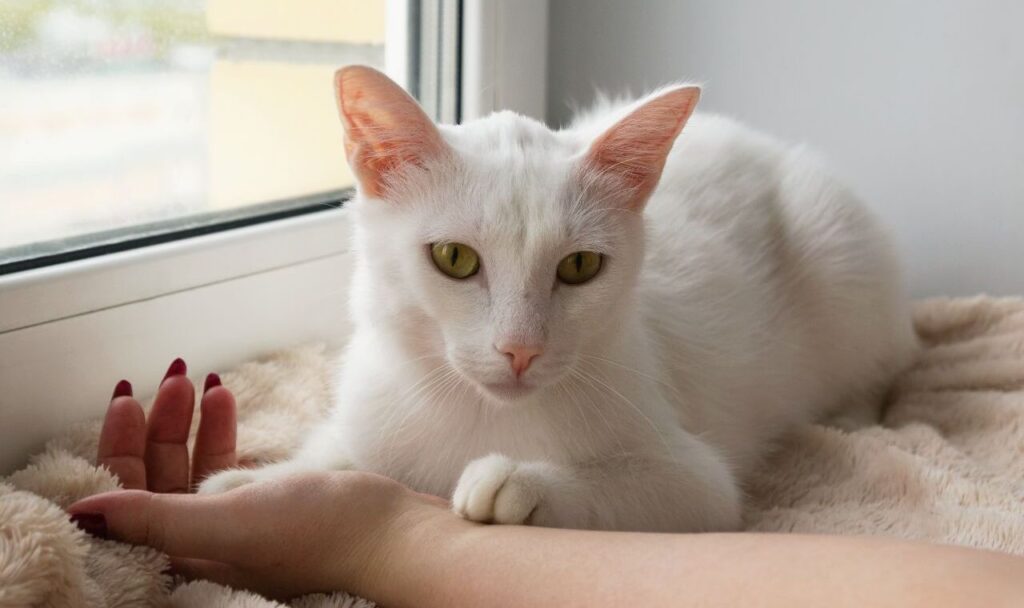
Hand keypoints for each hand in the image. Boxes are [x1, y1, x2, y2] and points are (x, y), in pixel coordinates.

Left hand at [73, 357, 458, 599]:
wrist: (397, 535)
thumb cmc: (324, 535)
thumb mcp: (231, 523)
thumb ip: (155, 518)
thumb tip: (84, 514)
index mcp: (184, 554)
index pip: (128, 498)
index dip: (121, 445)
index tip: (129, 394)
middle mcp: (203, 544)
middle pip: (159, 476)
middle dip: (160, 422)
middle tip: (173, 373)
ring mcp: (237, 525)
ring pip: (193, 466)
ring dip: (191, 420)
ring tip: (198, 378)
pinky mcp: (268, 508)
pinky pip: (228, 465)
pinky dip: (221, 431)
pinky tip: (225, 398)